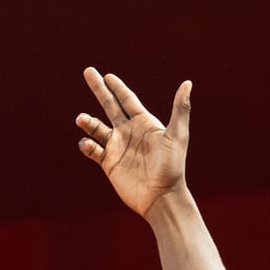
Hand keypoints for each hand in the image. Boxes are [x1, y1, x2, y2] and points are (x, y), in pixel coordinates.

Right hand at [77, 69, 191, 219]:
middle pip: (110, 106)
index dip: (117, 87)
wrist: (161, 197)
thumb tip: (187, 83)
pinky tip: (87, 143)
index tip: (107, 75)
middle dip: (99, 89)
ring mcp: (118, 148)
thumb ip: (180, 109)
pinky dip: (87, 144)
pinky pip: (93, 150)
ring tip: (81, 119)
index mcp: (145, 124)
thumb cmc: (172, 167)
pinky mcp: (110, 164)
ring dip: (88, 122)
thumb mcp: (177, 135)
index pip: (128, 100)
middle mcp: (130, 133)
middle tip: (87, 71)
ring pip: (97, 128)